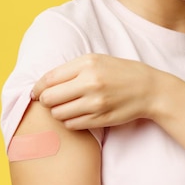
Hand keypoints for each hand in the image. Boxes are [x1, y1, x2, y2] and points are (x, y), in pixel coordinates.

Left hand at [32, 54, 160, 128]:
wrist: (148, 89)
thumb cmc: (120, 72)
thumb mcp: (97, 60)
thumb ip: (71, 69)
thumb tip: (43, 83)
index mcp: (87, 64)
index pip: (49, 79)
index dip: (38, 87)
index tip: (36, 91)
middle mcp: (90, 83)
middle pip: (49, 98)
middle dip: (46, 100)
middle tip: (51, 100)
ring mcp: (95, 103)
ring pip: (58, 114)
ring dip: (58, 112)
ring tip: (68, 106)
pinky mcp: (100, 119)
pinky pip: (71, 124)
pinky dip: (70, 121)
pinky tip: (78, 114)